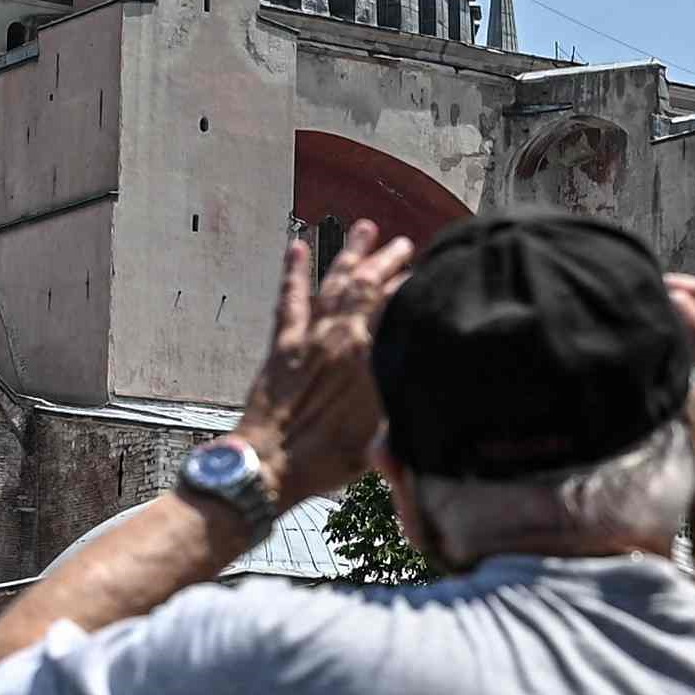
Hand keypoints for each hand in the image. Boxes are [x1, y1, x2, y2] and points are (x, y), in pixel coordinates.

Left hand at [235, 228, 411, 505]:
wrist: (268, 466)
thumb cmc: (325, 461)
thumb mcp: (380, 438)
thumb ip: (400, 404)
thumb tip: (420, 384)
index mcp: (370, 358)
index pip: (398, 307)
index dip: (413, 288)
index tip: (427, 276)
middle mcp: (341, 338)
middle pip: (369, 287)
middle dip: (388, 261)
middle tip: (404, 244)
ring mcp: (309, 337)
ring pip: (333, 283)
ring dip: (350, 254)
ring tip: (365, 228)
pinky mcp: (281, 345)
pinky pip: (290, 298)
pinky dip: (294, 271)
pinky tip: (297, 246)